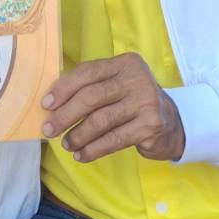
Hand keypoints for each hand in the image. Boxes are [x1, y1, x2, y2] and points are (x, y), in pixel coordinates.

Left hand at [42, 52, 184, 162]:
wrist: (172, 123)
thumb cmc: (133, 103)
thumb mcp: (117, 86)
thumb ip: (91, 87)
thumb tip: (51, 104)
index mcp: (125, 63)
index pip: (87, 72)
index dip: (63, 88)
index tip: (46, 105)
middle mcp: (137, 78)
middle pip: (91, 96)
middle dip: (65, 114)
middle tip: (49, 129)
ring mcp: (146, 102)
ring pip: (100, 120)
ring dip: (78, 135)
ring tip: (67, 145)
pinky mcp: (150, 126)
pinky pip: (113, 140)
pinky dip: (93, 149)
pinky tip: (82, 155)